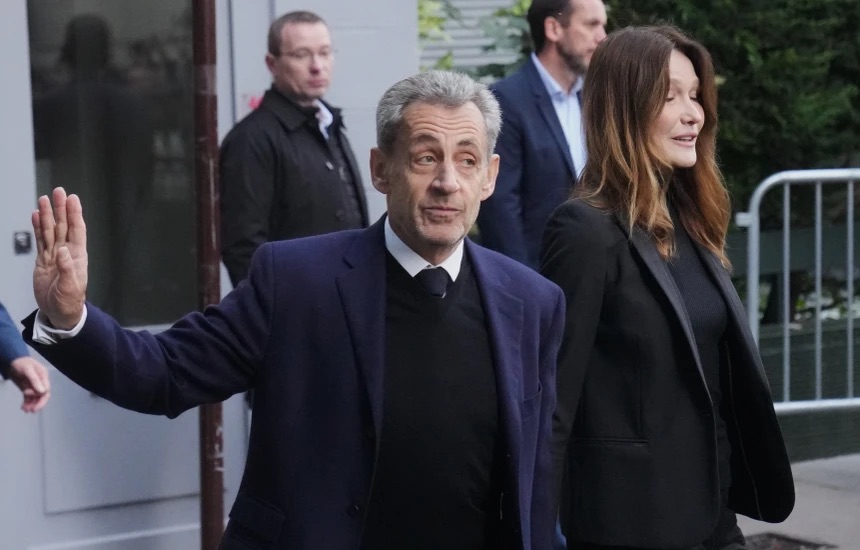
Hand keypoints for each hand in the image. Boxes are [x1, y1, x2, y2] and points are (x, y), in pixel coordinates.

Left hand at [8, 356, 50, 412]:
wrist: (12, 361)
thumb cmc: (21, 363)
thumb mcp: (28, 370)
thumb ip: (35, 380)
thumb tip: (42, 391)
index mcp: (43, 377)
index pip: (46, 390)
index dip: (42, 399)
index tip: (35, 405)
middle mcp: (40, 382)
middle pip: (42, 396)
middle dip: (38, 403)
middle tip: (32, 410)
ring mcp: (33, 386)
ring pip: (35, 398)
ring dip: (31, 404)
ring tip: (25, 409)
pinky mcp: (27, 388)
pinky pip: (29, 397)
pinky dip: (27, 403)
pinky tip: (23, 407)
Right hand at [32, 187, 88, 329]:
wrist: (59, 313)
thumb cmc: (69, 302)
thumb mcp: (70, 288)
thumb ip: (67, 269)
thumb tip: (62, 250)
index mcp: (77, 257)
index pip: (77, 230)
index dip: (75, 214)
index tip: (73, 199)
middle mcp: (66, 253)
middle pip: (63, 226)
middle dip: (61, 208)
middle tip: (58, 191)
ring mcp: (54, 256)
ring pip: (51, 230)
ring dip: (48, 215)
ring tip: (44, 199)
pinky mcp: (43, 261)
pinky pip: (40, 241)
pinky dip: (38, 228)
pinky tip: (36, 217)